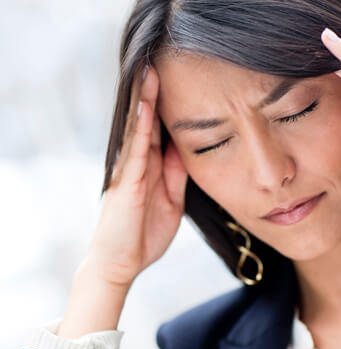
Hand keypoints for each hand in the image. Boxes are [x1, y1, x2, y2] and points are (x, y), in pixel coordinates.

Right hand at [82, 65, 187, 288]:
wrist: (123, 262)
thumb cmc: (146, 234)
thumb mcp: (173, 202)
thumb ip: (177, 175)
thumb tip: (186, 150)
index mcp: (152, 170)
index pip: (162, 133)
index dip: (169, 109)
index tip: (181, 85)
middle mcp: (139, 166)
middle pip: (149, 124)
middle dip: (155, 96)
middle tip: (162, 64)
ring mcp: (131, 172)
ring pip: (139, 131)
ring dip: (145, 102)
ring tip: (150, 72)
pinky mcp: (127, 183)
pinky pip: (135, 151)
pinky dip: (140, 129)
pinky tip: (145, 107)